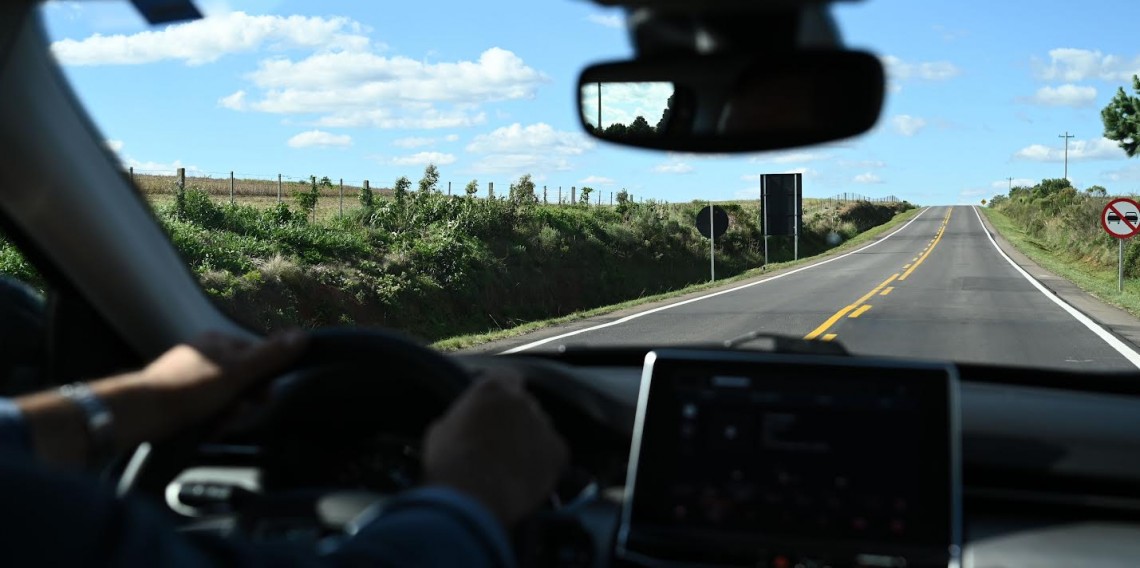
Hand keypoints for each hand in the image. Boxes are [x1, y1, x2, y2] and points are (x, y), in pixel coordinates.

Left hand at [17, 330, 306, 466]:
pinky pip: (206, 407)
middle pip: (242, 378)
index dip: (264, 379)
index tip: (262, 398)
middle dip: (244, 400)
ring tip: (216, 424)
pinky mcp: (177, 397)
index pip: (258, 356)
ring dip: (227, 413)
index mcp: (218, 341)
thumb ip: (270, 355)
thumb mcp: (237, 372)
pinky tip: (204, 428)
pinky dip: (210, 419)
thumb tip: (303, 335)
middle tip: (234, 414)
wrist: (139, 414)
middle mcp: (204, 354)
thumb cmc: (190, 389)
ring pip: (225, 396)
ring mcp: (189, 375)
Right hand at [422, 370, 568, 528]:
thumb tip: (467, 423)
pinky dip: (544, 463)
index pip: (507, 378)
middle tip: (503, 442)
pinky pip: (554, 453)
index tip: (497, 409)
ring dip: (530, 440)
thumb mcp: (441, 430)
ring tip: (513, 466)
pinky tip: (526, 478)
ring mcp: (543, 424)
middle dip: (517, 419)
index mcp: (491, 389)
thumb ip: (463, 418)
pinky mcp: (558, 451)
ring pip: (541, 429)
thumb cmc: (449, 463)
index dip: (504, 393)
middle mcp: (522, 400)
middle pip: (526, 404)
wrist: (472, 498)